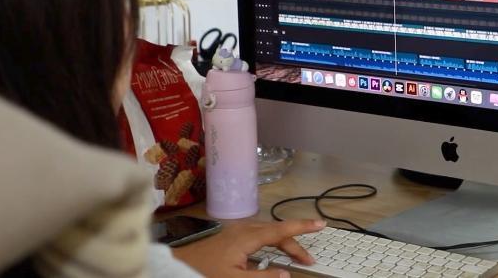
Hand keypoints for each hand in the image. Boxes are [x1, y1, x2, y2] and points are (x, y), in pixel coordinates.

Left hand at [181, 218, 325, 276]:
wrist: (178, 265)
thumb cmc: (204, 271)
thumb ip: (263, 277)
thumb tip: (285, 275)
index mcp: (247, 237)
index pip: (281, 230)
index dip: (302, 227)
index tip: (320, 224)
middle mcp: (244, 229)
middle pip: (277, 233)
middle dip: (295, 244)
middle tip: (309, 260)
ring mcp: (237, 231)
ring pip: (268, 233)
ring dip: (283, 243)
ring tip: (295, 256)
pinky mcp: (231, 236)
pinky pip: (258, 235)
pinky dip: (271, 242)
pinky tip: (271, 253)